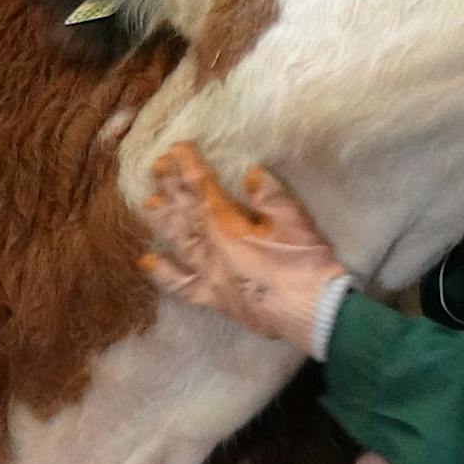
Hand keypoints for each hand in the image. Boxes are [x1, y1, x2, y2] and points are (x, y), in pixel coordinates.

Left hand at [140, 143, 348, 350]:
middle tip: (156, 166)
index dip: (188, 168)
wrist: (315, 315)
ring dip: (162, 222)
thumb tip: (250, 174)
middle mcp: (210, 254)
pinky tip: (147, 261)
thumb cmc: (306, 265)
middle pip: (184, 216)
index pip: (202, 193)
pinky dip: (163, 274)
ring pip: (177, 245)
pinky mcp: (214, 300)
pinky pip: (182, 286)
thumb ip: (270, 196)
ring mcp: (209, 278)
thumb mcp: (295, 222)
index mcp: (229, 231)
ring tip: (148, 203)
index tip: (177, 148)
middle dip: (170, 188)